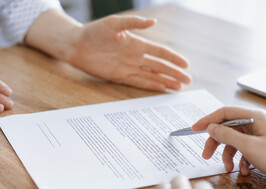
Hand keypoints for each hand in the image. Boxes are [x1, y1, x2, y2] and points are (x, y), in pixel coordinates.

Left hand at [68, 15, 190, 90]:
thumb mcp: (114, 23)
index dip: (174, 58)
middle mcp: (135, 56)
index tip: (186, 65)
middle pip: (159, 66)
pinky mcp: (120, 76)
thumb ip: (133, 23)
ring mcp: (128, 67)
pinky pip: (138, 82)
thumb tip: (153, 22)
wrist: (77, 45)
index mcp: (137, 43)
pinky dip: (150, 85)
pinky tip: (161, 88)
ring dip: (165, 81)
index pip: (160, 52)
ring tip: (179, 88)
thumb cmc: (94, 31)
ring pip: (151, 75)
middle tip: (188, 81)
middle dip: (174, 73)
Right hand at [191, 106, 265, 187]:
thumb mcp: (248, 147)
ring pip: (234, 141)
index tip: (194, 129)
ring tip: (228, 168)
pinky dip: (240, 160)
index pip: (224, 113)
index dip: (207, 120)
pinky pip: (243, 150)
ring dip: (228, 155)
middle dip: (216, 142)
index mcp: (254, 116)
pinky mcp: (262, 146)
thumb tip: (210, 128)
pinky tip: (243, 171)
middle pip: (227, 128)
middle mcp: (256, 122)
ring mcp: (259, 134)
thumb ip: (227, 136)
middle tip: (206, 155)